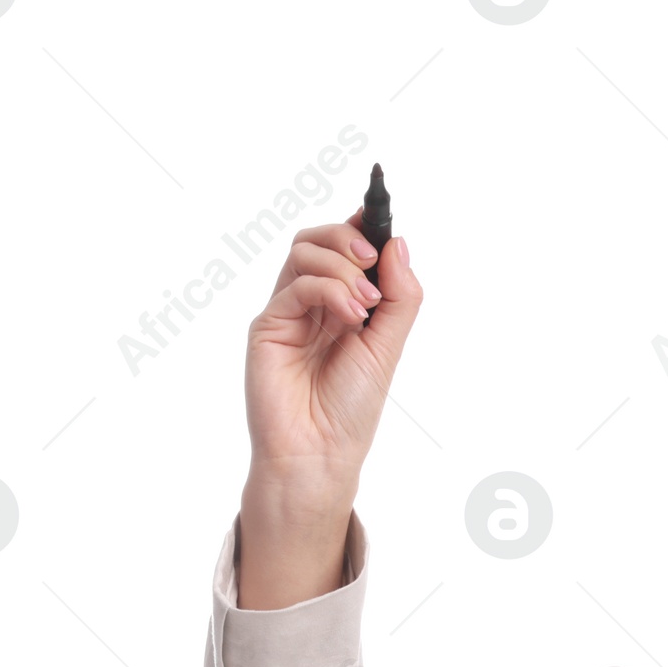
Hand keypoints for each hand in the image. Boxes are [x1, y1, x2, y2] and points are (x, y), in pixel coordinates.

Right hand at [236, 208, 421, 606]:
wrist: (319, 452)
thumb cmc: (351, 409)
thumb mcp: (388, 348)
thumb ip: (399, 298)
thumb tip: (398, 244)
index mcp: (344, 306)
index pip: (348, 250)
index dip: (363, 226)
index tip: (381, 214)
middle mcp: (313, 304)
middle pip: (319, 239)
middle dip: (349, 238)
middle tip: (371, 262)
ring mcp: (288, 312)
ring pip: (304, 252)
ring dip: (340, 266)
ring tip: (364, 304)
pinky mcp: (268, 326)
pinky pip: (294, 286)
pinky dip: (326, 289)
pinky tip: (350, 315)